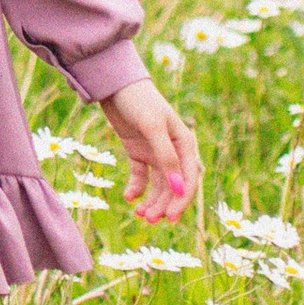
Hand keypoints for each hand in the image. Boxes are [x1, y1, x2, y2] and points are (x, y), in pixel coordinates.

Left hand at [100, 76, 198, 223]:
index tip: (170, 217)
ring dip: (151, 200)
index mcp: (184, 144)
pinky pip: (141, 176)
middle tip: (148, 219)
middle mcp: (173, 151)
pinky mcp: (138, 152)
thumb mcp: (153, 128)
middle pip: (173, 186)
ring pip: (158, 185)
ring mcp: (155, 152)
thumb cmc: (139, 101)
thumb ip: (166, 157)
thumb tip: (178, 187)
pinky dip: (136, 188)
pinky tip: (129, 197)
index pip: (188, 179)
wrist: (114, 85)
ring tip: (139, 213)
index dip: (181, 201)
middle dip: (163, 204)